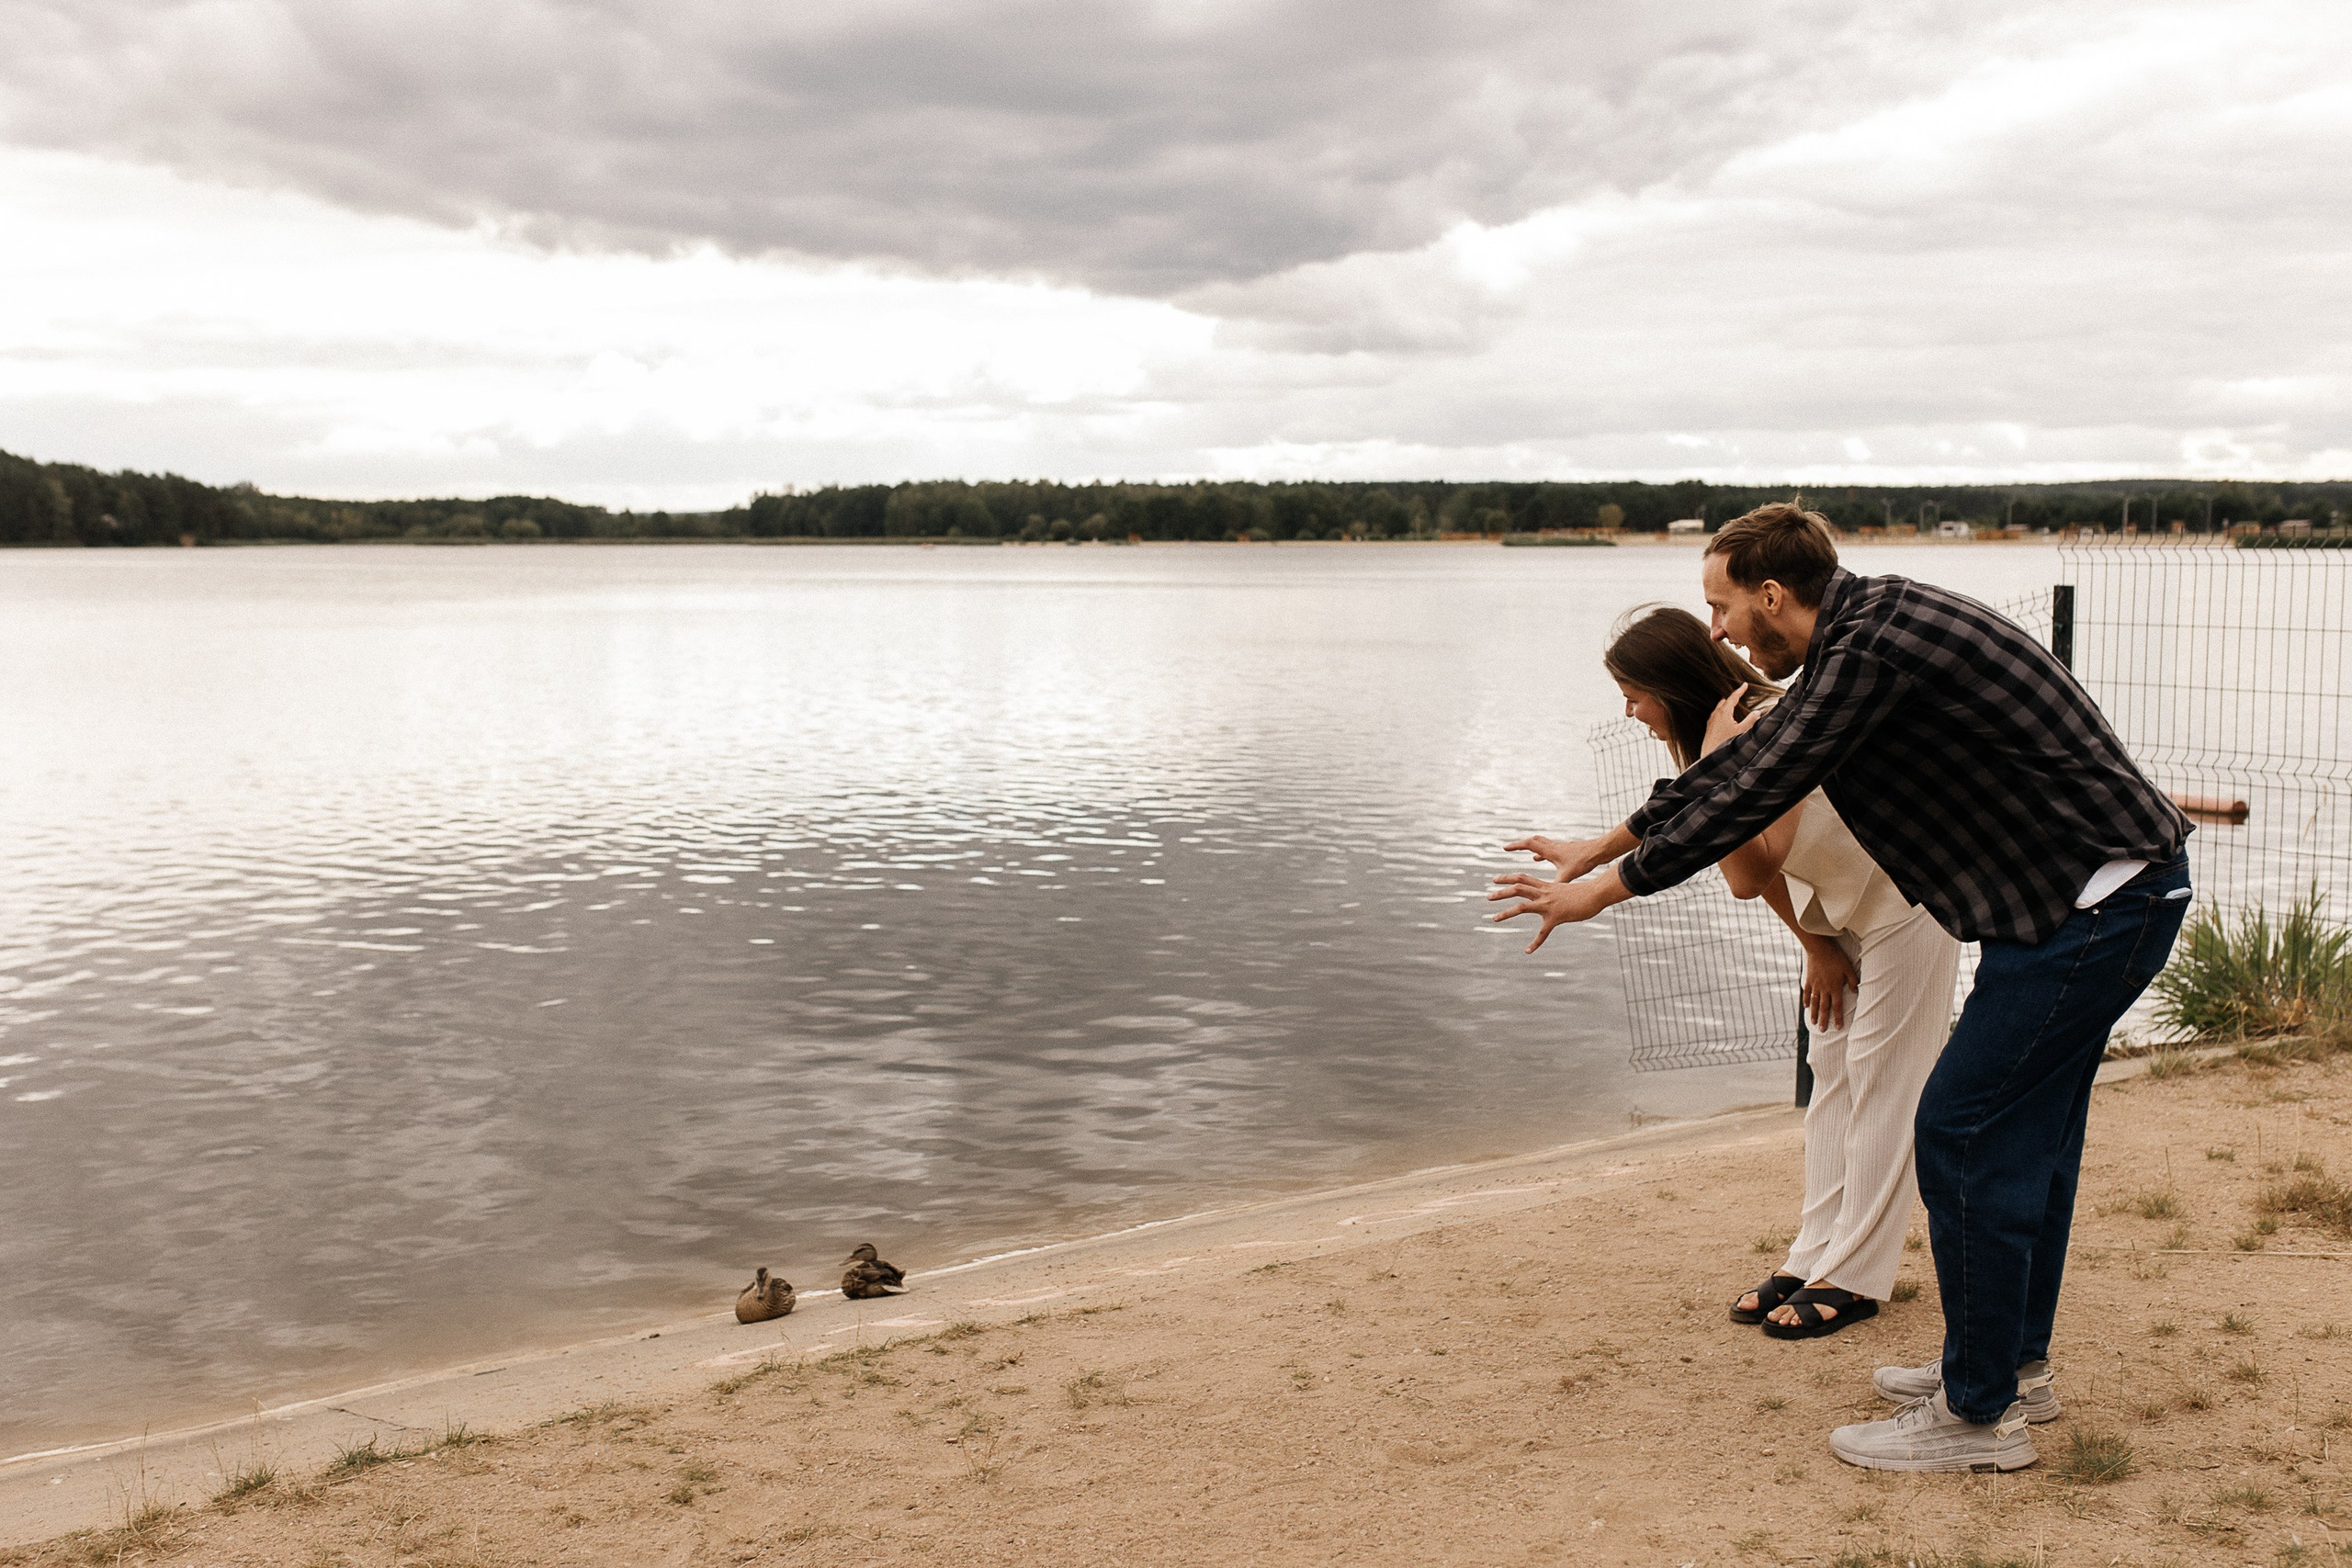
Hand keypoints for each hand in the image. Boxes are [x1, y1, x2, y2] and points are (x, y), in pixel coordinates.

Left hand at [1486, 867, 1630, 951]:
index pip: (1523, 878)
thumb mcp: (1566, 889)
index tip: (1496, 879)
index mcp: (1546, 886)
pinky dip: (1535, 942)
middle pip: (1518, 888)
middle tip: (1488, 896)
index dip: (1508, 878)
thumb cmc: (1585, 892)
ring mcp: (1548, 905)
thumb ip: (1557, 892)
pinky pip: (1543, 932)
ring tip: (1494, 918)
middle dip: (1501, 892)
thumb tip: (1555, 893)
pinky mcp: (1556, 917)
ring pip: (1522, 906)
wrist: (1596, 893)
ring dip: (1506, 912)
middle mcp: (1544, 893)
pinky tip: (1528, 950)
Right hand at [1503, 833, 1608, 881]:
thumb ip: (1556, 885)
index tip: (1504, 848)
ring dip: (1533, 847)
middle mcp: (1553, 847)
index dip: (1516, 846)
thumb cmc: (1583, 862)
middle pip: (1533, 841)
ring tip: (1528, 854)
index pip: (1529, 845)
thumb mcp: (1568, 875)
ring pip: (1543, 843)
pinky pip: (1551, 849)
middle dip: (1521, 845)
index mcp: (1550, 851)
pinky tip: (1544, 858)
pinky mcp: (1567, 850)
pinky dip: (1544, 852)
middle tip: (1510, 848)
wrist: (1599, 851)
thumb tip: (1547, 898)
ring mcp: (1561, 847)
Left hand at [1701, 685, 1763, 755]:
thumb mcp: (1742, 732)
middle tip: (1741, 693)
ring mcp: (1711, 721)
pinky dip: (1723, 712)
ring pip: (1720, 708)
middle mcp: (1715, 714)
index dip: (1740, 690)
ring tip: (1735, 704)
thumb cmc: (1725, 744)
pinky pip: (1717, 715)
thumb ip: (1751, 721)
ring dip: (1727, 705)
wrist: (1710, 756)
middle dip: (1733, 697)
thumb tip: (1757, 712)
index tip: (1745, 684)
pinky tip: (1727, 718)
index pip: (1733, 697)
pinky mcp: (1709, 727)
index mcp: (1723, 712)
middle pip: (1725, 701)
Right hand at [1801, 940, 1856, 1029]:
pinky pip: (1806, 993)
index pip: (1837, 1007)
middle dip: (1824, 1020)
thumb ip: (1853, 981)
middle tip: (1823, 1031)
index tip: (1838, 1028)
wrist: (1819, 948)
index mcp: (1835, 988)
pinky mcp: (1808, 980)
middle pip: (1824, 1008)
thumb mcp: (1849, 968)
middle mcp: (1824, 989)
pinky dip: (1806, 1001)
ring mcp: (1815, 985)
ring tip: (1814, 1023)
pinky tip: (1806, 1007)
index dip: (1838, 1018)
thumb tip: (1856, 992)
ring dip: (1814, 1014)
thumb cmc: (1836, 957)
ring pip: (1814, 1003)